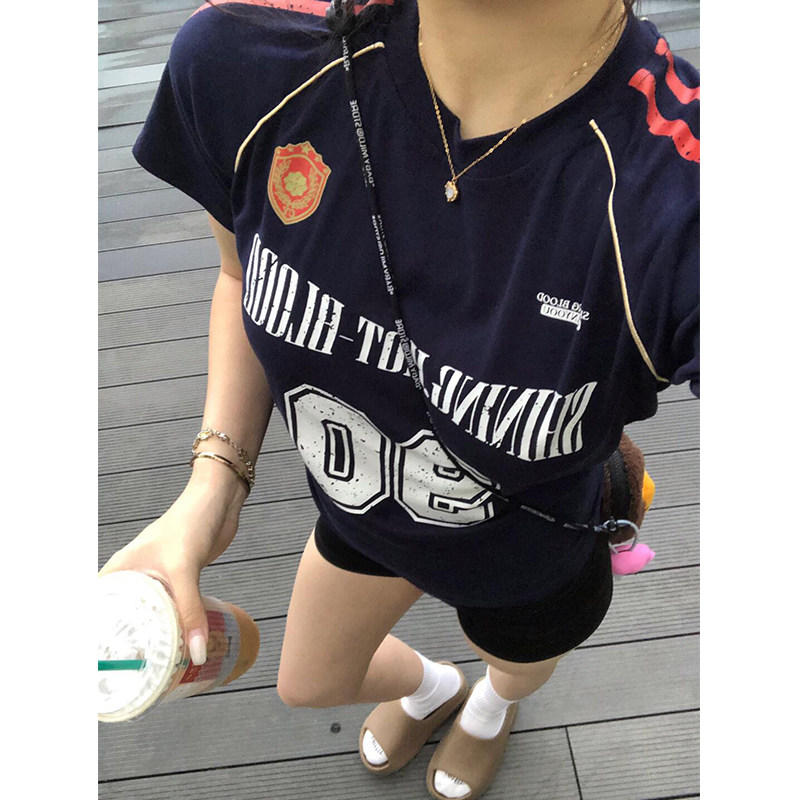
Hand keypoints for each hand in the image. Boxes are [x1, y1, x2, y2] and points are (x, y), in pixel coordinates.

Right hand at [99, 463, 246, 663]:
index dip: (90, 641)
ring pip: (149, 618)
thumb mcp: (184, 568)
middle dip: (122, 648)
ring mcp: (157, 580)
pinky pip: (171, 612)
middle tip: (125, 681)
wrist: (219, 501)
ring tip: (151, 673)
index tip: (92, 670)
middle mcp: (134, 577)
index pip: (95, 611)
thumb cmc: (191, 521)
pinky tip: (179, 649)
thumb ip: (190, 609)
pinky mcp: (179, 582)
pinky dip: (173, 630)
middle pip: (121, 619)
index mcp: (120, 571)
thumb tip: (197, 653)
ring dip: (151, 641)